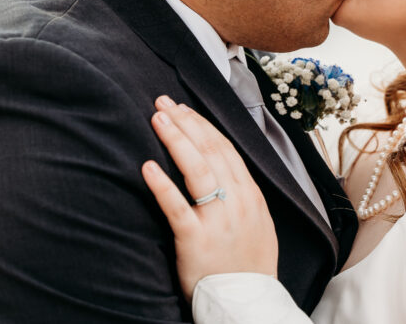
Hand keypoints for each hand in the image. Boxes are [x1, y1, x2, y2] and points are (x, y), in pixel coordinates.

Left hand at [142, 96, 277, 300]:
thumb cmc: (248, 264)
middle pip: (210, 151)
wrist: (247, 302)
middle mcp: (237, 201)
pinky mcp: (196, 240)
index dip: (202, 125)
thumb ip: (241, 193)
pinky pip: (177, 207)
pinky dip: (162, 185)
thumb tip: (223, 167)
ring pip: (196, 170)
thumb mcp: (257, 221)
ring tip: (157, 119)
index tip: (183, 108)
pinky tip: (148, 167)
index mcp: (250, 194)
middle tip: (163, 103)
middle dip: (185, 123)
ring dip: (175, 140)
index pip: (225, 148)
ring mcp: (218, 220)